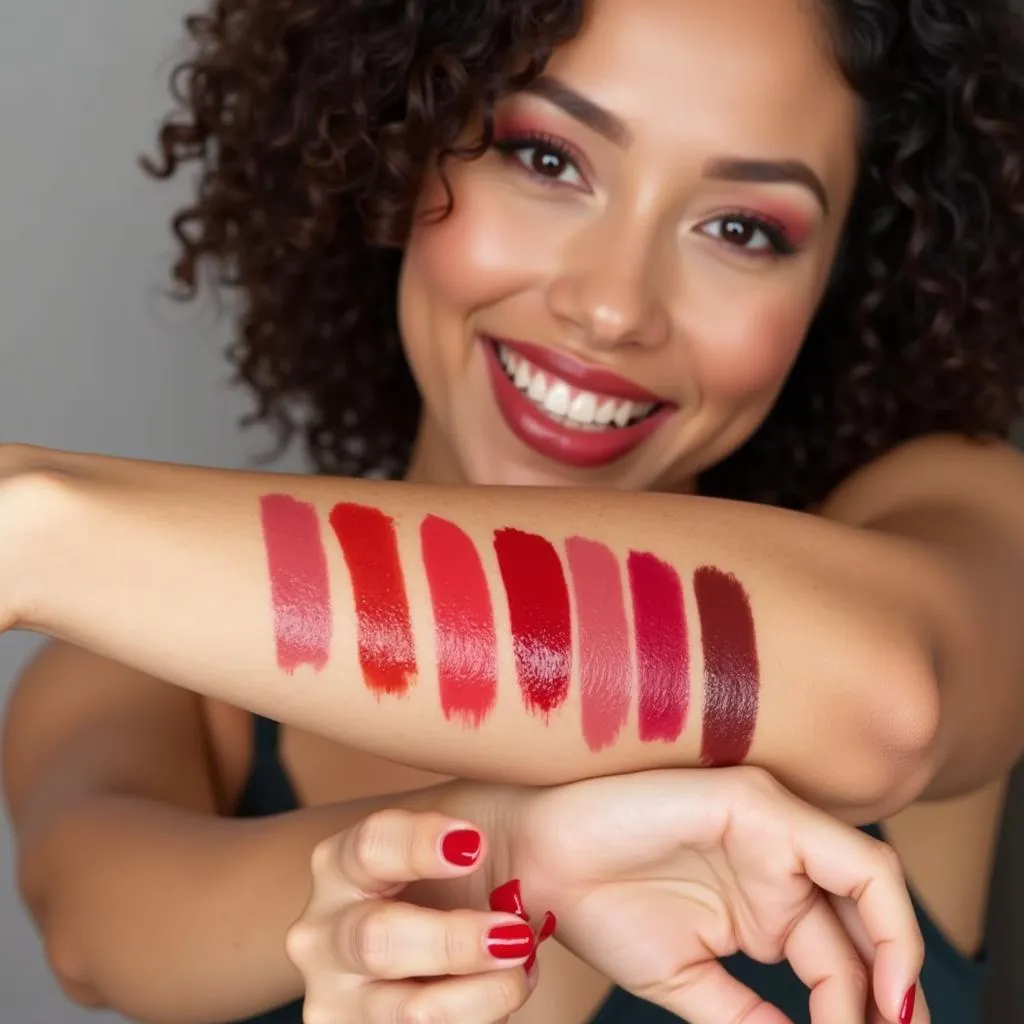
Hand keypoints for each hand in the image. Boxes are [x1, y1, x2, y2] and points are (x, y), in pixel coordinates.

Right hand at [286, 808, 539, 1023]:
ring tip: (522, 973)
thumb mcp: (489, 811)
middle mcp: (328, 929)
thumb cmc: (492, 859)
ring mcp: (345, 998)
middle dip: (452, 941)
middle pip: (376, 940)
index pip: (370, 847)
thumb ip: (502, 791)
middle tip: (516, 932)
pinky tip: (502, 995)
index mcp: (349, 858)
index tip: (475, 844)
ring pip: (404, 1012)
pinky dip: (474, 1020)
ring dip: (473, 999)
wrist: (501, 931)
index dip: (418, 845)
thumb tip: (560, 730)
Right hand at [498, 766, 925, 1023]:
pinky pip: (854, 862)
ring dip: (899, 960)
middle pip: (867, 926)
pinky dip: (888, 920)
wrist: (536, 864)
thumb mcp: (687, 980)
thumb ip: (747, 1014)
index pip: (842, 962)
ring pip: (874, 886)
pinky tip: (884, 980)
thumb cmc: (598, 909)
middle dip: (893, 995)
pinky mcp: (760, 805)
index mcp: (766, 903)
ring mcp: (772, 829)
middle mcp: (779, 864)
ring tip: (896, 1019)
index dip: (865, 1015)